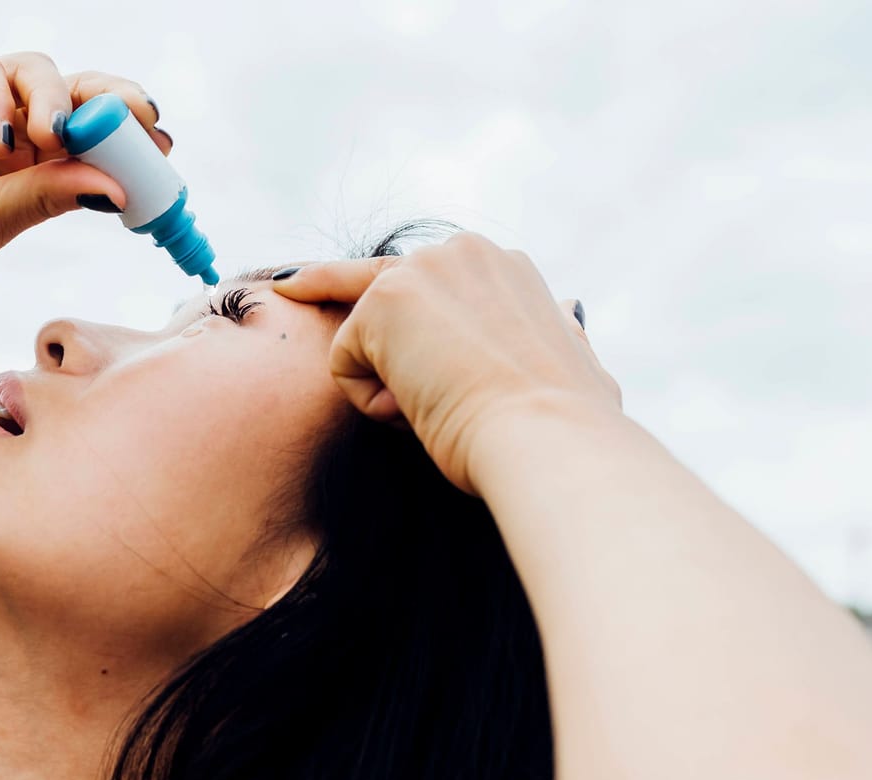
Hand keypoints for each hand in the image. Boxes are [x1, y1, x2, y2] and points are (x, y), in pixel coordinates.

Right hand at [0, 40, 165, 307]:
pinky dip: (0, 97)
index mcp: (23, 167)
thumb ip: (47, 196)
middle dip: (112, 105)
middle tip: (139, 121)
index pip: (90, 138)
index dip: (129, 136)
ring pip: (37, 73)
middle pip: (76, 94)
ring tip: (44, 144)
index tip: (164, 147)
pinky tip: (0, 140)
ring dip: (55, 104)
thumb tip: (118, 185)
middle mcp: (1, 124)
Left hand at [271, 233, 619, 495]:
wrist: (547, 437)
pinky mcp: (386, 300)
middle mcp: (464, 251)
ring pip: (365, 338)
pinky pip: (344, 362)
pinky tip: (417, 411)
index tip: (295, 283)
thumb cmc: (566, 424)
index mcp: (507, 268)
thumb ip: (558, 333)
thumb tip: (568, 311)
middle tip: (415, 395)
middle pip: (374, 294)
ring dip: (391, 388)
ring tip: (438, 411)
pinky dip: (371, 402)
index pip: (422, 279)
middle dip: (384, 355)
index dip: (376, 301)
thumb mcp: (576, 365)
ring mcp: (423, 268)